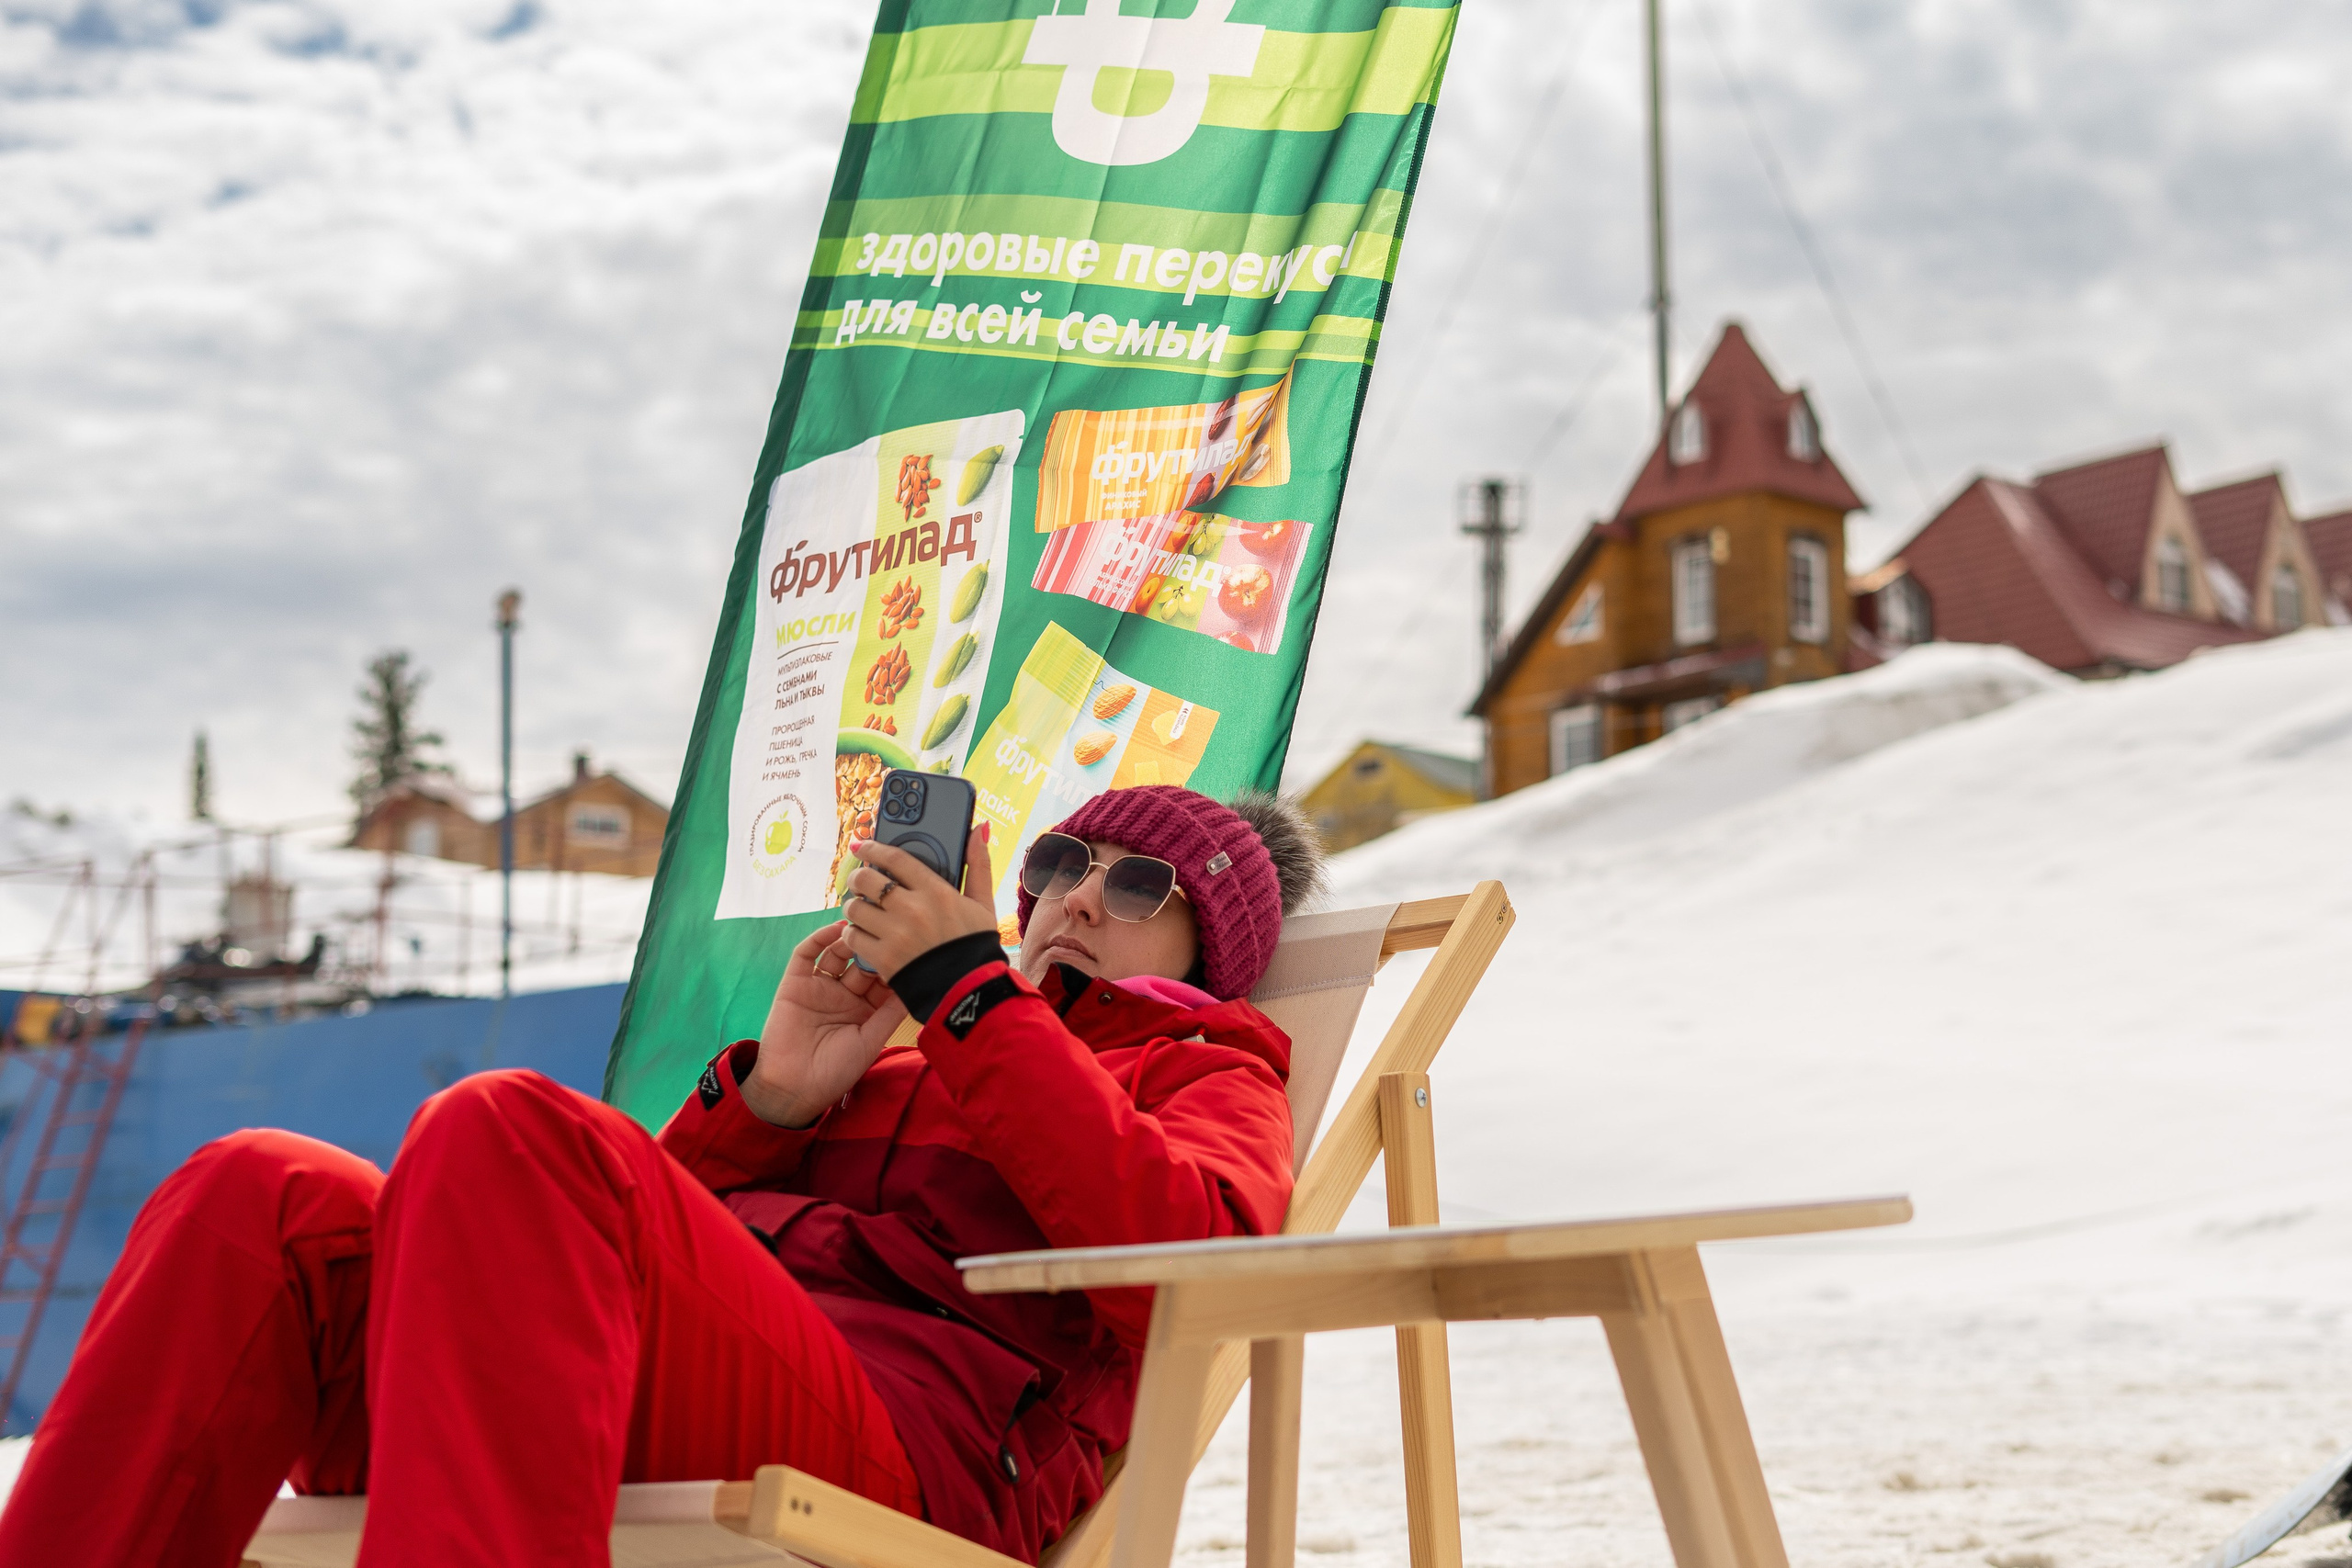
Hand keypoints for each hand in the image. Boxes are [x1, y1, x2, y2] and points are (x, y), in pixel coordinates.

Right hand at [740, 919, 907, 1127]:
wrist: (793, 1087)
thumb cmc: (835, 1071)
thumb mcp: (871, 1041)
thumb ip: (890, 1012)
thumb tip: (915, 984)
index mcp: (864, 1011)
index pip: (883, 980)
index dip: (895, 964)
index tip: (909, 949)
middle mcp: (843, 996)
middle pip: (862, 963)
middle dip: (875, 948)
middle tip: (886, 933)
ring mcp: (820, 987)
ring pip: (838, 954)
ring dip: (851, 940)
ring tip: (865, 927)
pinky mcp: (795, 983)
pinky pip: (806, 954)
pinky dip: (820, 938)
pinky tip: (838, 929)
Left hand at [839, 824, 998, 980]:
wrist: (970, 991)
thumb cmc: (975, 945)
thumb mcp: (983, 903)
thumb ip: (978, 864)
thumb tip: (978, 829)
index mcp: (936, 892)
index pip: (894, 858)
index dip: (873, 848)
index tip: (862, 845)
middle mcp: (912, 909)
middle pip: (867, 879)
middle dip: (857, 877)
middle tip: (859, 881)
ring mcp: (896, 934)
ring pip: (855, 908)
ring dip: (853, 907)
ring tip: (861, 910)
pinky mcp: (884, 958)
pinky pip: (853, 937)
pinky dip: (852, 934)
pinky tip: (861, 934)